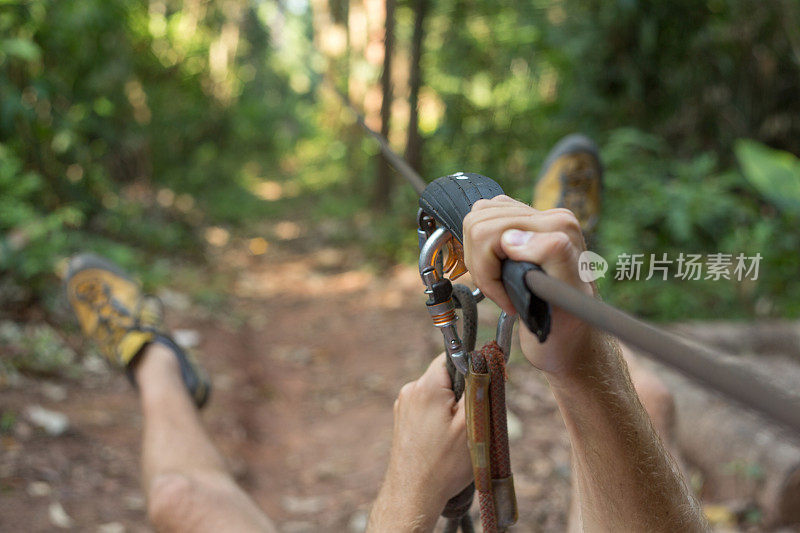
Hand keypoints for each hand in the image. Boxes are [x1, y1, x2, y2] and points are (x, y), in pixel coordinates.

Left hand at [368, 354, 471, 531]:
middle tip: (472, 420)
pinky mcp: (402, 421)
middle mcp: (410, 390)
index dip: (471, 369)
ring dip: (452, 409)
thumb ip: (479, 387)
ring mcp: (403, 406)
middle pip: (445, 377)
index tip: (482, 388)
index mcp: (426, 386)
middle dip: (463, 393)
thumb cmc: (444, 463)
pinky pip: (427, 409)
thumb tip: (486, 362)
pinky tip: (443, 442)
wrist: (412, 495)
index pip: (452, 357)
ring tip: (456, 437)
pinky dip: (439, 420)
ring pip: (437, 395)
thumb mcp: (472, 423)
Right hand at [462, 196, 595, 377]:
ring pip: (476, 220)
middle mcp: (546, 216)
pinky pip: (481, 225)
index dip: (488, 270)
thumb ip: (550, 254)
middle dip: (480, 264)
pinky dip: (480, 255)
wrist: (571, 338)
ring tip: (500, 286)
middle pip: (478, 221)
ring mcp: (530, 221)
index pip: (490, 231)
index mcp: (558, 225)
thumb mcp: (565, 295)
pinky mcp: (518, 228)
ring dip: (478, 260)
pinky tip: (497, 275)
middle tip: (502, 293)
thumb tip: (511, 238)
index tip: (507, 301)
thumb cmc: (568, 324)